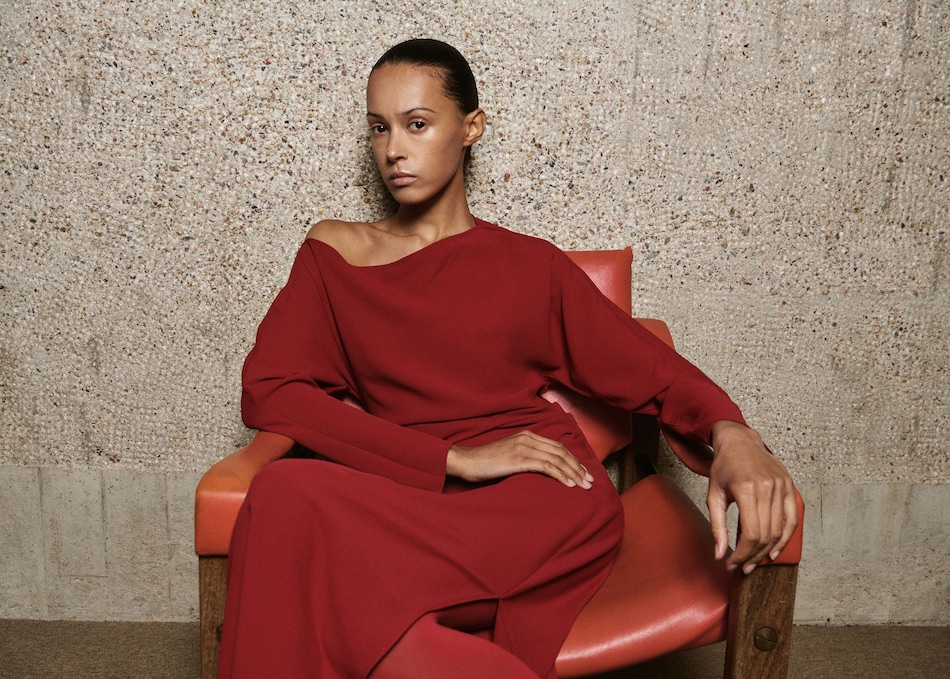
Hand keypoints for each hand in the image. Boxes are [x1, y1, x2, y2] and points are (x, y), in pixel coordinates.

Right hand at [447, 431, 593, 488]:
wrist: (466, 461)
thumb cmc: (485, 463)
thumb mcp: (509, 456)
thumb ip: (525, 457)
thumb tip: (542, 470)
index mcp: (527, 435)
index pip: (557, 446)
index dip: (573, 459)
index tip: (583, 472)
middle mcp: (527, 438)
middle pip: (561, 451)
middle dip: (578, 467)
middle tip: (590, 481)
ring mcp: (523, 448)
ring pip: (557, 459)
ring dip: (573, 473)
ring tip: (584, 486)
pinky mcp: (518, 459)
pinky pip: (546, 466)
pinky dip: (560, 475)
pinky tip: (569, 485)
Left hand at [707, 421, 798, 573]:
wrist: (740, 441)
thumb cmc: (724, 467)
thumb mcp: (713, 495)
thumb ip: (716, 526)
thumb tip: (720, 554)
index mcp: (746, 489)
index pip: (750, 533)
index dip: (742, 553)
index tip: (732, 563)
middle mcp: (767, 488)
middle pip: (765, 535)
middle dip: (753, 556)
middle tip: (742, 566)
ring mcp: (781, 487)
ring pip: (779, 530)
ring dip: (767, 550)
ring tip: (755, 561)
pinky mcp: (789, 486)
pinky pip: (792, 519)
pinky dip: (785, 538)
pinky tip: (773, 550)